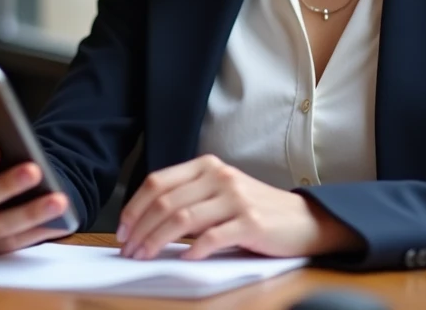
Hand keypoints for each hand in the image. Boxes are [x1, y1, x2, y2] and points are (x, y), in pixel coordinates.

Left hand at [115, 154, 361, 259]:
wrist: (303, 220)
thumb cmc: (256, 209)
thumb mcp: (221, 192)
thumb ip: (190, 196)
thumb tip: (146, 221)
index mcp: (207, 166)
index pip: (157, 182)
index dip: (134, 207)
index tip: (122, 230)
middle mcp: (219, 177)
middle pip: (165, 202)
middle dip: (140, 229)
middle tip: (129, 250)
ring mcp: (236, 199)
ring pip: (182, 219)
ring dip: (157, 242)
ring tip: (146, 257)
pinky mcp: (250, 223)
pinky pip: (212, 237)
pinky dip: (192, 250)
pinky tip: (183, 259)